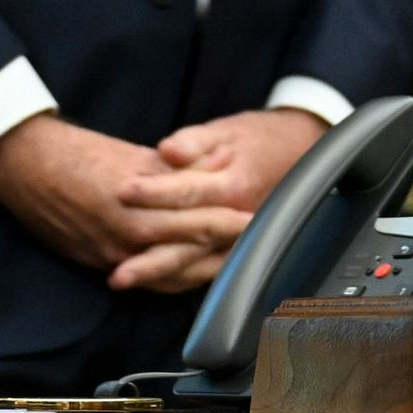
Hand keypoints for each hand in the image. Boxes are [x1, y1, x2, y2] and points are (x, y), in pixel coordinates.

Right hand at [0, 114, 253, 293]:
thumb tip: (212, 172)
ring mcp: (113, 255)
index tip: (257, 218)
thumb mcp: (132, 156)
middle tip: (257, 247)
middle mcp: (128, 236)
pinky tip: (190, 276)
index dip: (231, 222)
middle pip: (191, 253)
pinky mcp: (100, 263)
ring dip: (202, 271)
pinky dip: (171, 278)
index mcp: (138, 203)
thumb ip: (173, 171)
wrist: (24, 168)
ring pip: (171, 275)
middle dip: (226, 251)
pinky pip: (146, 281)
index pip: (199, 219)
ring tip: (233, 265)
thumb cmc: (76, 154)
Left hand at [107, 108, 329, 291]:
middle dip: (151, 259)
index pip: (188, 193)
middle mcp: (237, 219)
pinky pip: (203, 271)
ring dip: (158, 276)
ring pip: (196, 266)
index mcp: (234, 186)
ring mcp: (237, 240)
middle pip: (190, 244)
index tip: (122, 191)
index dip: (154, 192)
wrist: (297, 152)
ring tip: (120, 279)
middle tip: (116, 271)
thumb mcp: (225, 130)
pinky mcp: (234, 249)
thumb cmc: (255, 138)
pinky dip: (174, 278)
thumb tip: (167, 151)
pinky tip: (144, 282)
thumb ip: (194, 141)